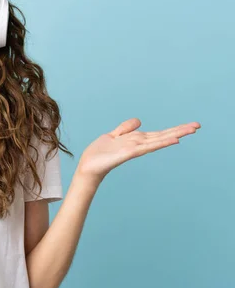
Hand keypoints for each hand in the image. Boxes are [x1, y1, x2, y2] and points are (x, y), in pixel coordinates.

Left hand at [76, 118, 200, 183]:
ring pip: (158, 140)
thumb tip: (139, 120)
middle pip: (163, 136)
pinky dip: (160, 143)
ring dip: (175, 134)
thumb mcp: (114, 135)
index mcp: (137, 140)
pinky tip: (173, 140)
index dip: (174, 129)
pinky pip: (147, 147)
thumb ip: (126, 128)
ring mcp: (135, 149)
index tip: (191, 125)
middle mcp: (139, 144)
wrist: (89, 166)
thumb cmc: (100, 153)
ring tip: (191, 130)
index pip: (159, 133)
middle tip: (198, 125)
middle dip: (180, 130)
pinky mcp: (129, 153)